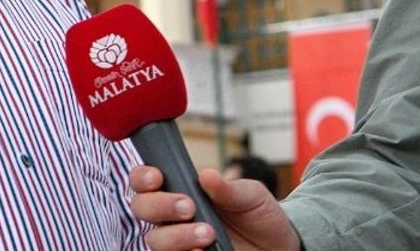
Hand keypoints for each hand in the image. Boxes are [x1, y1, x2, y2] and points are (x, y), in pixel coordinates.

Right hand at [129, 165, 301, 250]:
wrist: (278, 248)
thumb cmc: (259, 216)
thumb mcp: (251, 196)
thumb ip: (228, 188)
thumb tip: (206, 175)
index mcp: (179, 191)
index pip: (144, 181)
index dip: (142, 177)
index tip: (157, 177)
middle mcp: (171, 217)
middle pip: (141, 208)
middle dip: (160, 205)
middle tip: (189, 207)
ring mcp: (179, 242)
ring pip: (155, 240)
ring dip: (176, 235)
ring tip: (208, 233)